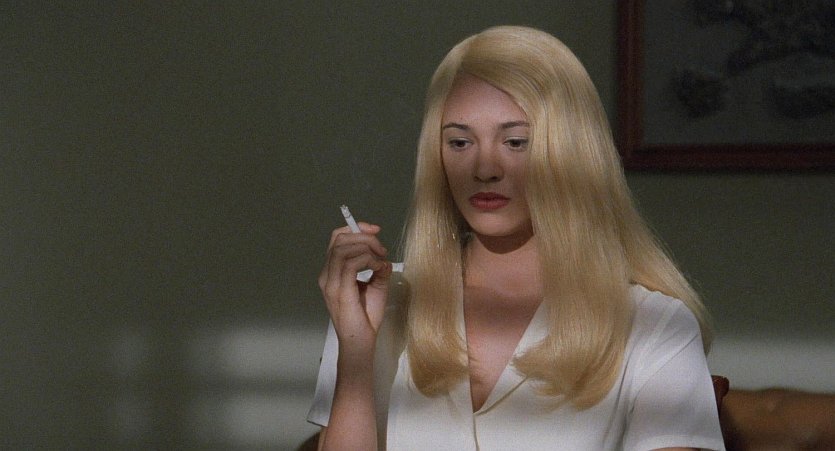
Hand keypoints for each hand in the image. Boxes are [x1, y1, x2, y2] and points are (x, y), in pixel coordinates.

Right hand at [318, 222, 391, 356]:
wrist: (360, 342)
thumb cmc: (366, 317)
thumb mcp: (375, 287)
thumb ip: (378, 269)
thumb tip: (384, 257)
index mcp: (331, 272)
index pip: (337, 240)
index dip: (355, 229)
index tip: (375, 230)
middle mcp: (327, 275)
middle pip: (340, 240)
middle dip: (364, 236)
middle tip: (382, 248)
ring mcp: (331, 283)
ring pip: (343, 249)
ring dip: (366, 247)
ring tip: (380, 258)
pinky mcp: (340, 290)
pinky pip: (351, 264)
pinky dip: (367, 260)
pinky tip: (377, 267)